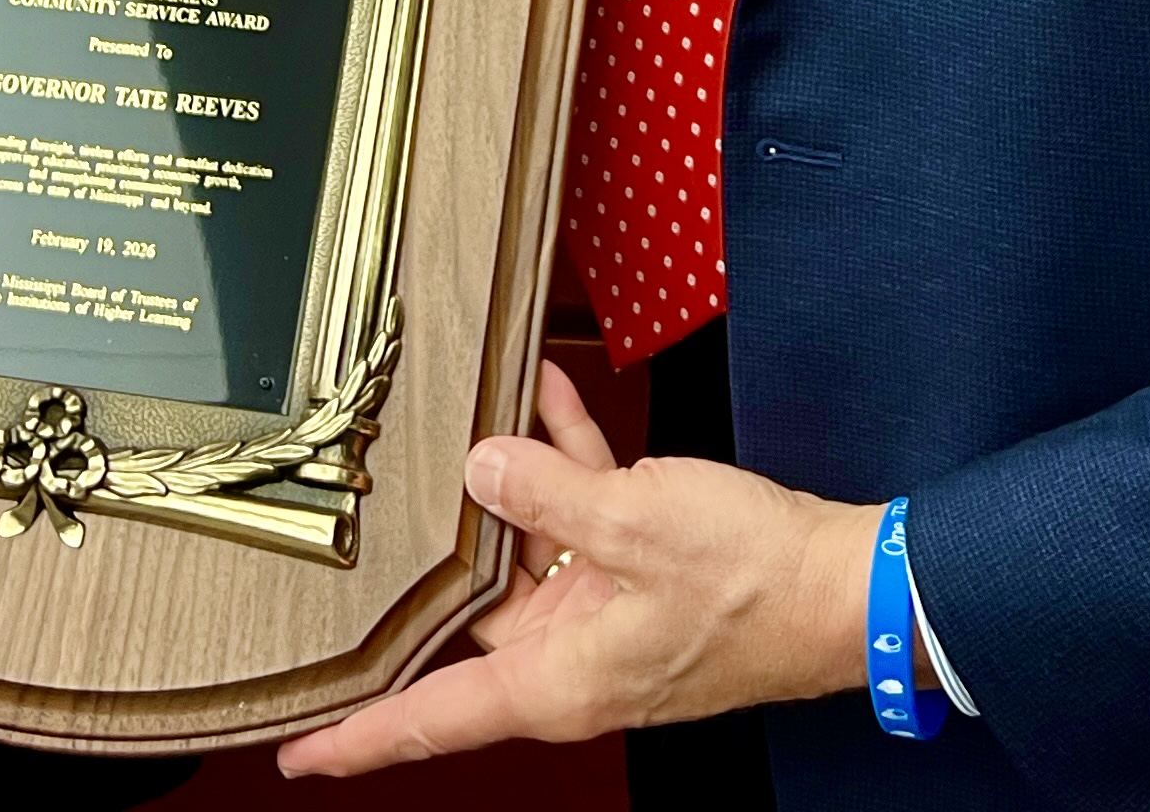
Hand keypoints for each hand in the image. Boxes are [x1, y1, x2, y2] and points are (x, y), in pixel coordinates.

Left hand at [275, 360, 877, 774]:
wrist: (852, 585)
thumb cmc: (759, 586)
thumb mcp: (636, 523)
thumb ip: (546, 494)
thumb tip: (483, 468)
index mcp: (559, 679)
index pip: (432, 719)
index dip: (357, 736)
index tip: (297, 747)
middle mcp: (574, 658)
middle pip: (474, 612)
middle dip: (441, 542)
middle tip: (388, 493)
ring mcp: (609, 617)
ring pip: (529, 550)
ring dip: (516, 480)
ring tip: (485, 409)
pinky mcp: (644, 578)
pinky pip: (584, 522)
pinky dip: (568, 468)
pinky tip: (548, 401)